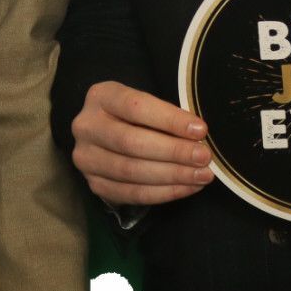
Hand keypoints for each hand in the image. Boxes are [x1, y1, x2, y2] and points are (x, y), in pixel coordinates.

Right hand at [69, 80, 211, 204]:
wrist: (106, 134)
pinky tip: (186, 187)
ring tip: (201, 175)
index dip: (169, 120)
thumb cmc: (134, 116)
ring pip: (131, 171)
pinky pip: (132, 193)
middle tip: (203, 157)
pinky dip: (163, 193)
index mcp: (100, 97)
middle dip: (173, 151)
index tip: (200, 130)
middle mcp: (86, 126)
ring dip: (172, 175)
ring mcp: (86, 158)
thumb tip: (198, 136)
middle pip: (131, 142)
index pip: (136, 107)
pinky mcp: (94, 184)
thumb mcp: (145, 104)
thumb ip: (165, 116)